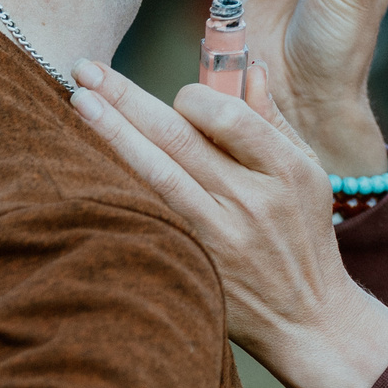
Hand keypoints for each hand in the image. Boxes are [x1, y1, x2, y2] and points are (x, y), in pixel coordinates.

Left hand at [68, 57, 387, 387]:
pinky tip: (88, 164)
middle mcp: (253, 201)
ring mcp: (220, 237)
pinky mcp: (195, 264)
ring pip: (157, 174)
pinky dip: (119, 185)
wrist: (308, 319)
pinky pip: (150, 216)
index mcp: (286, 171)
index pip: (228, 116)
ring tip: (78, 101)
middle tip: (86, 69)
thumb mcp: (309, 174)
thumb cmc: (304, 237)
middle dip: (128, 98)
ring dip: (112, 134)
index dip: (191, 97)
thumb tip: (246, 68)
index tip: (176, 95)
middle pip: (180, 138)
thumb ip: (273, 121)